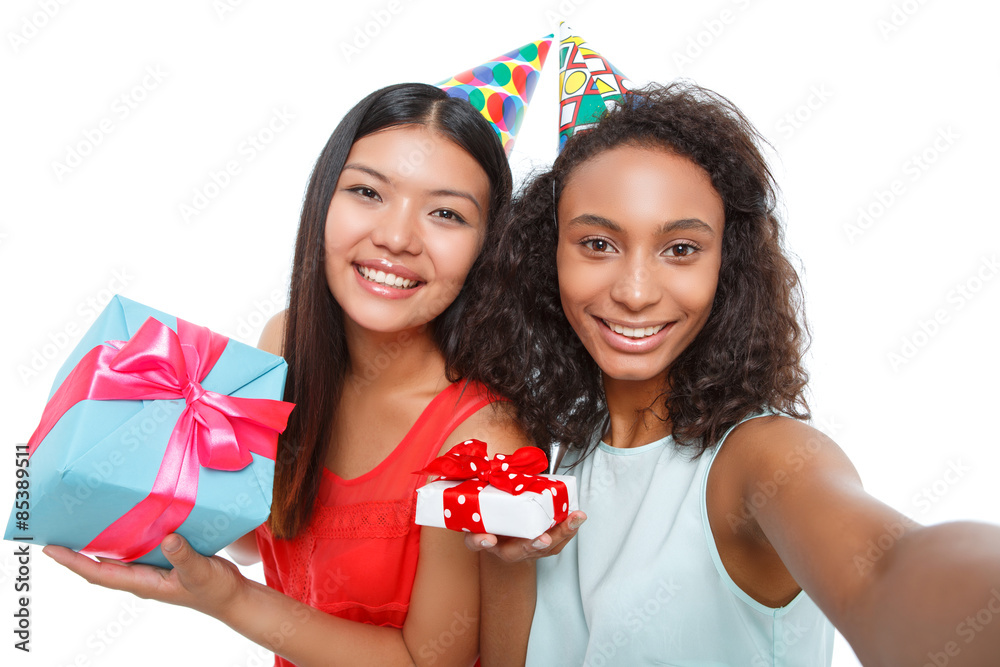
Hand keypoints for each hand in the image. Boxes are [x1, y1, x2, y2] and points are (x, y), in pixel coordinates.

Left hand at [43, 534, 246, 617]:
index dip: (74, 562)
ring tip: (82, 521)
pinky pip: (137, 547)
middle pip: (100, 565)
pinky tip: (126, 519)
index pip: (99, 573)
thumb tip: (166, 539)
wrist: (232, 597)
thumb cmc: (215, 591)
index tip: (51, 550)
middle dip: (77, 551)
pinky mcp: (164, 559)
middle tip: (58, 529)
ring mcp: (151, 569)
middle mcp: (141, 576)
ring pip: (117, 556)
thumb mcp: (200, 573)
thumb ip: (184, 557)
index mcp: (143, 583)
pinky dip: (126, 534)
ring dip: (99, 542)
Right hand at [463, 511, 586, 561]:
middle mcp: (517, 551)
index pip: (489, 547)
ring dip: (564, 532)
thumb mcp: (475, 530)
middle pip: (528, 550)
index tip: (488, 539)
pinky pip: (560, 540)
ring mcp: (534, 548)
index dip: (486, 543)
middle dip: (537, 544)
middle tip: (544, 538)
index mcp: (498, 547)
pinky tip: (577, 517)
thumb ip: (475, 534)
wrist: (505, 537)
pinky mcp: (547, 542)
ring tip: (576, 518)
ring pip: (550, 546)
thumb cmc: (491, 529)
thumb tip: (484, 537)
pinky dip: (569, 529)